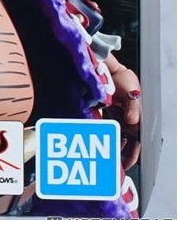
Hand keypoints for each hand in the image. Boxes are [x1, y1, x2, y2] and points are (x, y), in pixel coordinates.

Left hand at [105, 52, 141, 168]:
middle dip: (122, 155)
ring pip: (118, 138)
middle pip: (128, 143)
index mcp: (138, 118)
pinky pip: (108, 129)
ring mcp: (120, 118)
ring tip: (108, 159)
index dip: (133, 154)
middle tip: (115, 167)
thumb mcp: (132, 91)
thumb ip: (133, 106)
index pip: (137, 142)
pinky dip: (106, 136)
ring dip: (114, 148)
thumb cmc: (124, 79)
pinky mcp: (109, 113)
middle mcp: (130, 121)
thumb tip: (133, 121)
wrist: (110, 69)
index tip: (126, 164)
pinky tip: (99, 143)